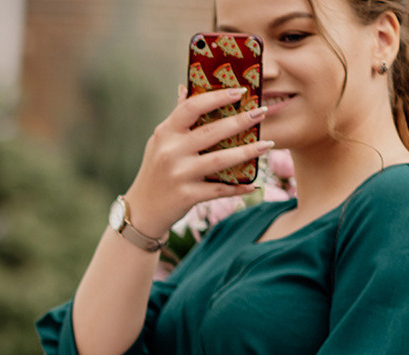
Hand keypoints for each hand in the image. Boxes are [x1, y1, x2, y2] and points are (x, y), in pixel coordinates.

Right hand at [122, 87, 270, 238]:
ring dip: (247, 152)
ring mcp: (179, 174)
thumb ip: (177, 118)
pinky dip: (238, 188)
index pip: (192, 107)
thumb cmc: (155, 171)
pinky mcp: (187, 195)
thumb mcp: (160, 142)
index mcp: (165, 134)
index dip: (217, 97)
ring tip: (267, 144)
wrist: (141, 211)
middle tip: (262, 112)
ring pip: (220, 160)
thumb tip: (185, 89)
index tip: (240, 91)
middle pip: (212, 132)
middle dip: (241, 121)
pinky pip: (219, 189)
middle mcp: (171, 152)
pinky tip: (253, 183)